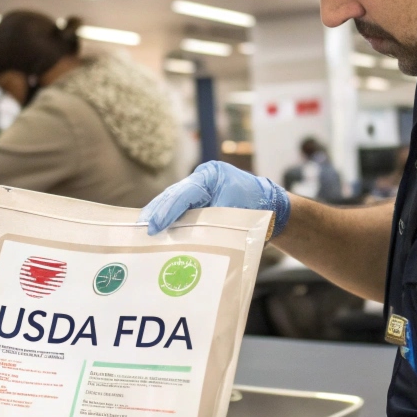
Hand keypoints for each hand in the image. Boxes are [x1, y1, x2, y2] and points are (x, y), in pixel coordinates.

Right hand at [139, 161, 289, 236]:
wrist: (275, 210)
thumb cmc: (260, 211)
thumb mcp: (236, 216)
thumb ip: (210, 224)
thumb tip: (183, 240)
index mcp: (213, 176)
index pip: (184, 193)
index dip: (167, 211)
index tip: (154, 227)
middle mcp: (203, 179)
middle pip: (173, 194)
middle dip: (157, 211)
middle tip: (140, 228)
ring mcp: (200, 187)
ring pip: (174, 200)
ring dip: (159, 215)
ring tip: (142, 229)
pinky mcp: (200, 200)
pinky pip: (180, 207)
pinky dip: (169, 218)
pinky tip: (157, 230)